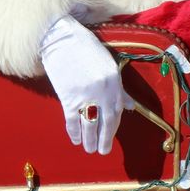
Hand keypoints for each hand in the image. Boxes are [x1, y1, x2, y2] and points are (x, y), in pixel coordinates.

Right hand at [39, 15, 133, 154]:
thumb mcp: (108, 64)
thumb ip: (119, 87)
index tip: (110, 136)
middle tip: (102, 151)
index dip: (114, 126)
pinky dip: (74, 132)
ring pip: (89, 124)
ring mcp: (85, 95)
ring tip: (89, 149)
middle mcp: (103, 90)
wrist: (60, 39)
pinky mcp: (68, 97)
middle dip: (104, 139)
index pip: (118, 110)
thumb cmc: (85, 48)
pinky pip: (72, 120)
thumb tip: (129, 106)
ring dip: (90, 140)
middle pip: (106, 121)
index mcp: (115, 80)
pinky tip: (76, 139)